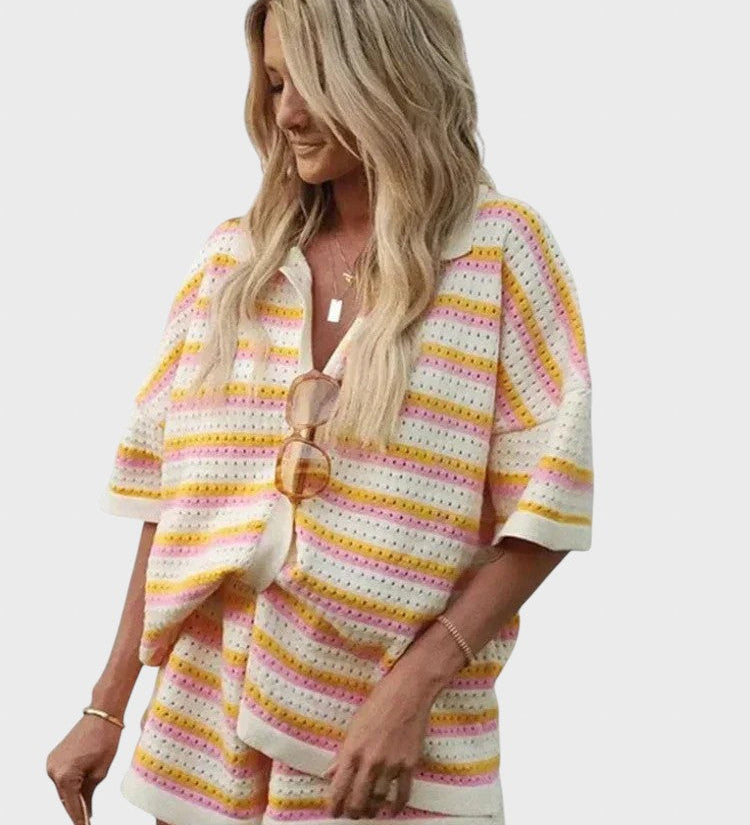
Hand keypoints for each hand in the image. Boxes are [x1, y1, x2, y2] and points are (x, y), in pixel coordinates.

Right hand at [46, 714, 121, 823]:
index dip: (80, 820)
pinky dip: (71, 785)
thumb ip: (89, 794)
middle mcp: (53, 771)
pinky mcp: (55, 757)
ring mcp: (52, 763)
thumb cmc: (105, 739)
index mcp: (64, 776)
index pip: (72, 806)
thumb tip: (85, 810)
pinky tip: (80, 792)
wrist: (102, 714)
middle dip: (77, 809)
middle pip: (65, 798)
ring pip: (63, 789)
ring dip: (73, 797)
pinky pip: (62, 777)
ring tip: (86, 810)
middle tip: (87, 821)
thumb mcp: (100, 772)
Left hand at [322, 663, 433, 817]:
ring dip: (373, 810)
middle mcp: (370, 761)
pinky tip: (394, 809)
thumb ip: (342, 752)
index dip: (334, 805)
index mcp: (352, 750)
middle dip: (353, 812)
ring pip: (379, 799)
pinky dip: (398, 805)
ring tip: (370, 812)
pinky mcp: (409, 764)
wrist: (408, 692)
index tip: (333, 813)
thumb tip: (329, 772)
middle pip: (358, 799)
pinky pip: (403, 793)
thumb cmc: (378, 702)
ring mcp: (391, 764)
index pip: (339, 787)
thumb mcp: (354, 725)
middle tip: (352, 814)